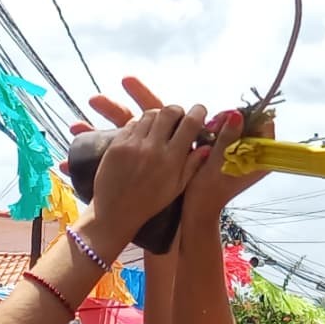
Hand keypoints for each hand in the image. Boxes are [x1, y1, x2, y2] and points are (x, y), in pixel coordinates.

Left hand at [76, 83, 215, 258]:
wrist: (117, 212)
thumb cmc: (150, 202)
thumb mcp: (177, 187)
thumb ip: (193, 165)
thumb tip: (207, 146)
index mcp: (172, 160)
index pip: (190, 124)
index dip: (198, 112)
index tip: (199, 111)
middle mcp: (153, 149)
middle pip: (169, 112)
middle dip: (176, 111)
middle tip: (178, 116)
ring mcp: (133, 145)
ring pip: (149, 114)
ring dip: (158, 116)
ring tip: (160, 125)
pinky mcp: (116, 145)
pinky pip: (131, 124)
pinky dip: (140, 125)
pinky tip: (143, 134)